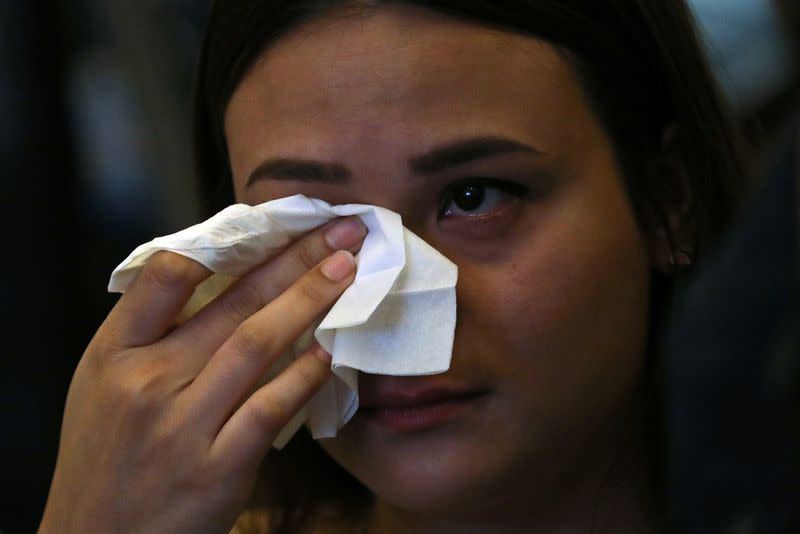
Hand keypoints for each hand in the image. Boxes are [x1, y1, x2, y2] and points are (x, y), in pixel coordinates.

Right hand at [39, 216, 366, 532]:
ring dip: (308, 300)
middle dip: (293, 259)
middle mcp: (146, 381)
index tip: (273, 222)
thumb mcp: (105, 389)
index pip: (164, 275)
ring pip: (255, 343)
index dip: (224, 241)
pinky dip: (304, 375)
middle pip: (230, 302)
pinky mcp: (217, 466)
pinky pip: (270, 406)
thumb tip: (220, 280)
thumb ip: (150, 336)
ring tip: (347, 270)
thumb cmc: (108, 460)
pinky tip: (332, 350)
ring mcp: (182, 425)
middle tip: (341, 230)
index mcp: (114, 353)